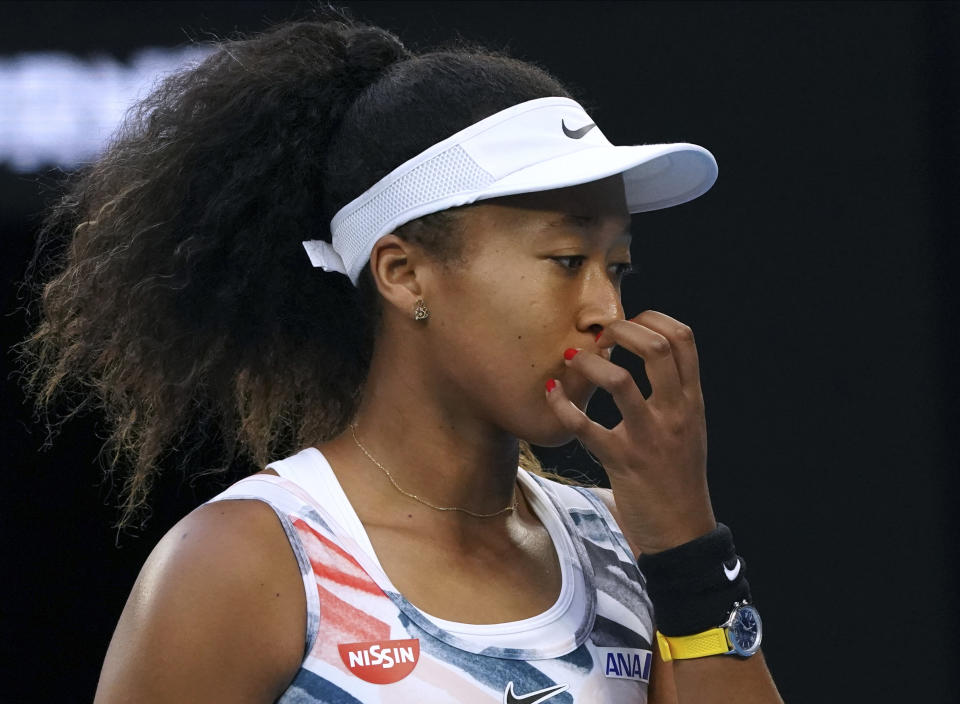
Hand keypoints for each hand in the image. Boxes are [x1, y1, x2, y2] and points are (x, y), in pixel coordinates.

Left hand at [546, 310, 715, 553]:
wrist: (682, 533)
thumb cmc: (678, 477)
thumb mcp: (687, 428)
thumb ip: (673, 394)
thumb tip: (648, 355)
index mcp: (692, 401)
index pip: (683, 339)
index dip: (653, 318)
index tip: (629, 322)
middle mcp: (675, 413)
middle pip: (657, 347)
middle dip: (622, 329)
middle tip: (599, 335)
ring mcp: (649, 437)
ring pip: (621, 382)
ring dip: (590, 363)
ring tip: (573, 358)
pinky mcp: (622, 462)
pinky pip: (586, 427)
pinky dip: (562, 405)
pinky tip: (551, 393)